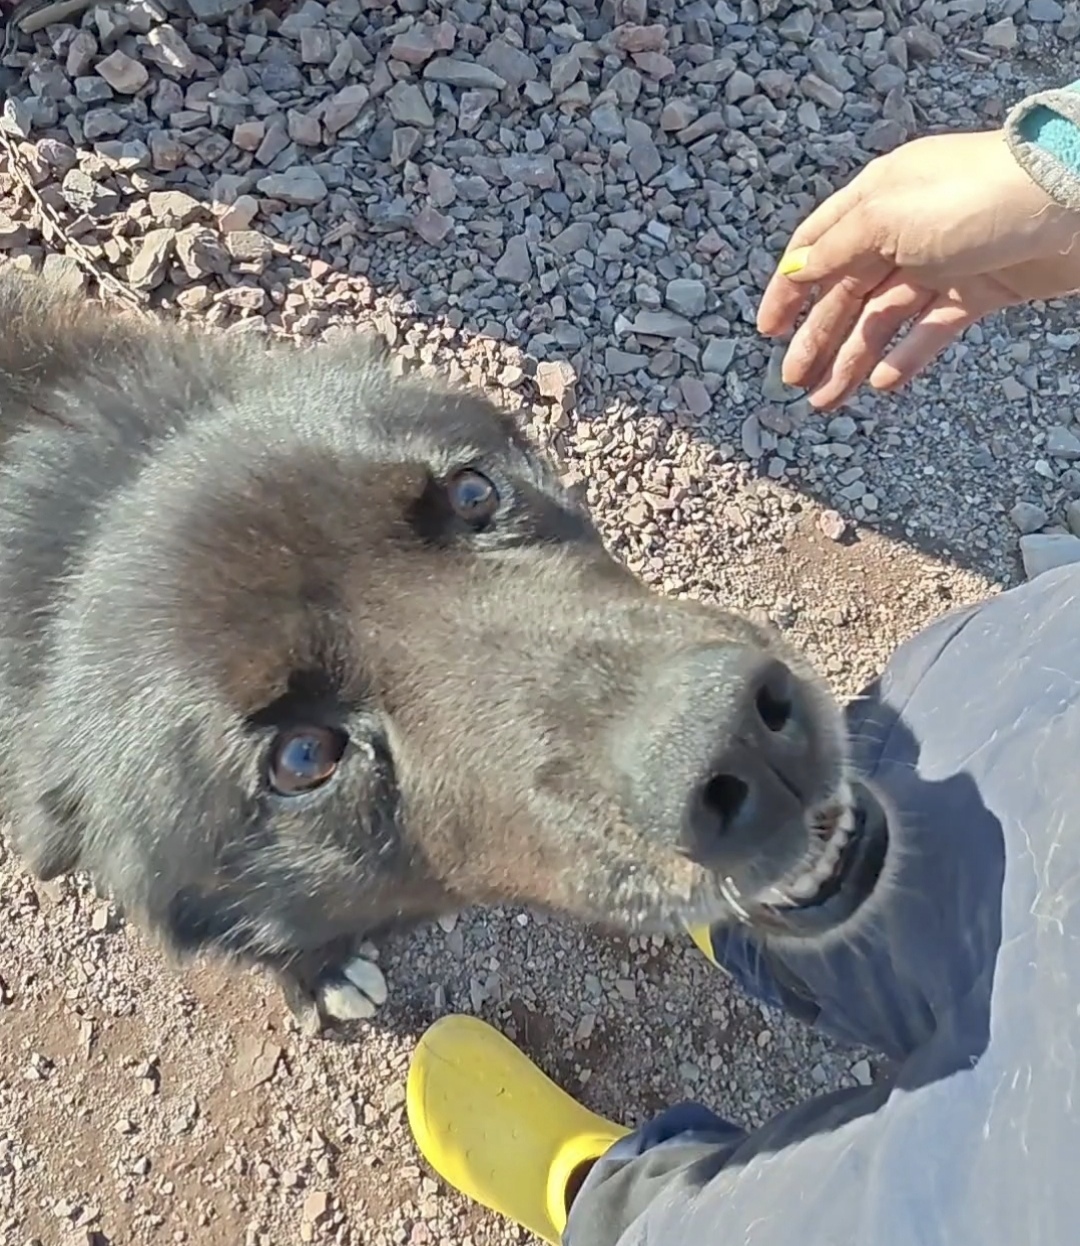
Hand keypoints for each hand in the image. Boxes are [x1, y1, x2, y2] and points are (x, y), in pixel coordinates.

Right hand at [757, 129, 1079, 409]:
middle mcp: (903, 230)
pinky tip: (881, 383)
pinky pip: (930, 330)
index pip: (818, 246)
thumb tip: (796, 271)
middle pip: (847, 291)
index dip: (788, 288)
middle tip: (793, 382)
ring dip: (852, 358)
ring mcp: (941, 263)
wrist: (1072, 201)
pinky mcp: (977, 291)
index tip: (767, 331)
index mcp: (876, 200)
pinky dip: (905, 357)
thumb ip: (836, 248)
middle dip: (817, 337)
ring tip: (827, 400)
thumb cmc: (973, 196)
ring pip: (883, 318)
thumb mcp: (887, 215)